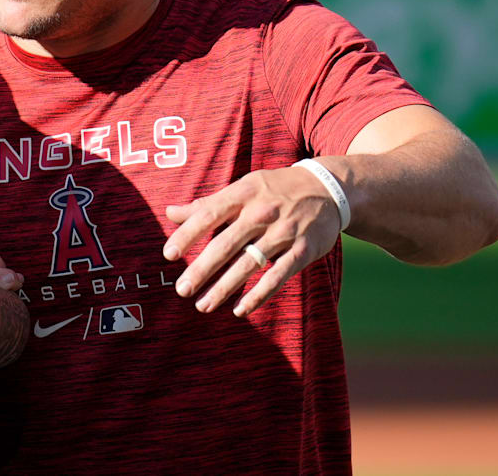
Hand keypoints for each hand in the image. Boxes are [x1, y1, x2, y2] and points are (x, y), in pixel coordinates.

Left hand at [161, 166, 341, 316]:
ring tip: (203, 306)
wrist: (328, 189)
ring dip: (224, 288)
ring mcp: (284, 232)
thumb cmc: (274, 190)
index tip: (168, 255)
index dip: (188, 235)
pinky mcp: (302, 250)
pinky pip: (277, 276)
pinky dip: (258, 295)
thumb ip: (207, 203)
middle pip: (226, 243)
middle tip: (181, 290)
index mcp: (243, 194)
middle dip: (202, 269)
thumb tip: (169, 212)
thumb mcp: (243, 187)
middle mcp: (262, 213)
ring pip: (249, 264)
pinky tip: (239, 309)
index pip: (209, 214)